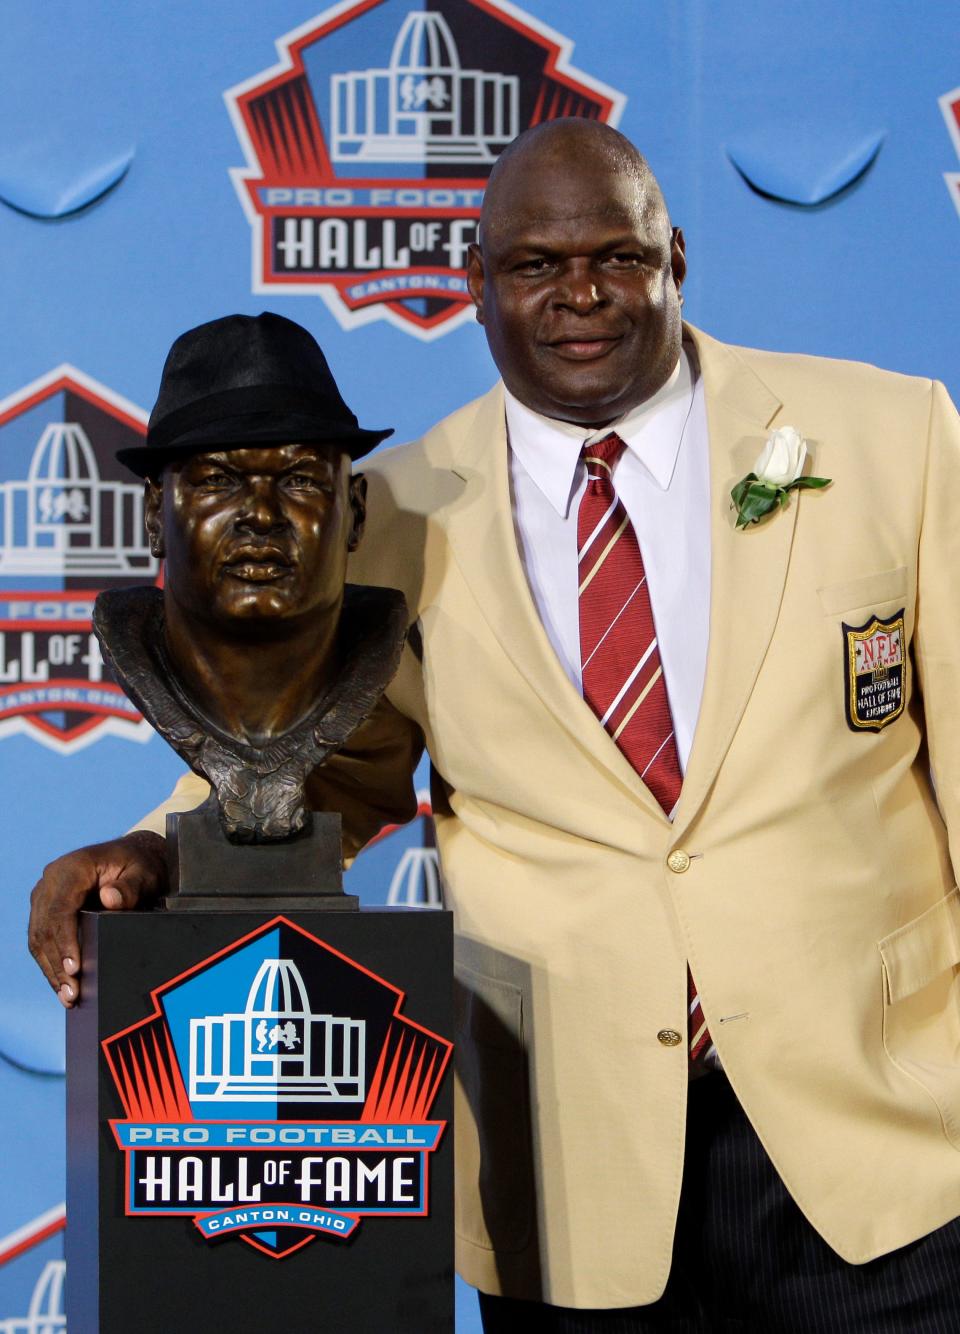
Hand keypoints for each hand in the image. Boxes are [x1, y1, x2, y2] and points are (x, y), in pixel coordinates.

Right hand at [28, 831, 168, 1006]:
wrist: (132, 857)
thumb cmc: (139, 865)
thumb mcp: (143, 873)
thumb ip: (130, 886)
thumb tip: (110, 898)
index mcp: (72, 868)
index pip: (60, 909)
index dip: (65, 941)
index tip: (75, 968)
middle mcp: (51, 879)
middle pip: (45, 928)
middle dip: (58, 964)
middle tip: (73, 993)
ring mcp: (45, 895)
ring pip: (39, 938)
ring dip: (51, 970)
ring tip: (68, 996)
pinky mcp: (46, 909)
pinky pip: (42, 939)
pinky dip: (51, 963)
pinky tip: (62, 985)